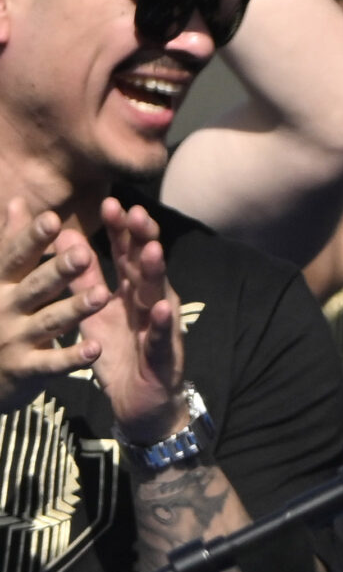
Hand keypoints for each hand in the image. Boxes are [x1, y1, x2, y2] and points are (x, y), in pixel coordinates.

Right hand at [0, 197, 104, 414]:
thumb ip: (10, 243)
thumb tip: (17, 202)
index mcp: (0, 284)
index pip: (16, 257)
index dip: (33, 239)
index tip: (52, 219)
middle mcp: (5, 308)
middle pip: (35, 286)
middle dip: (59, 271)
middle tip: (86, 254)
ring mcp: (14, 339)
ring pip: (49, 322)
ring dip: (75, 309)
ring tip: (103, 296)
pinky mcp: (25, 369)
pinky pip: (52, 363)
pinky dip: (72, 358)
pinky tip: (96, 350)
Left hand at [81, 199, 187, 440]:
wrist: (139, 402)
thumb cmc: (119, 354)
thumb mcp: (94, 312)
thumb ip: (83, 278)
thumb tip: (62, 236)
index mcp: (131, 293)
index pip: (126, 255)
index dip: (120, 231)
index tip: (110, 203)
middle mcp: (150, 304)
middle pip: (146, 267)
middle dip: (142, 241)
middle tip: (136, 214)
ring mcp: (160, 327)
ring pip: (159, 296)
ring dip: (156, 274)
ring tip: (151, 251)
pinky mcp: (164, 355)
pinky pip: (162, 337)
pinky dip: (163, 323)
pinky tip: (161, 309)